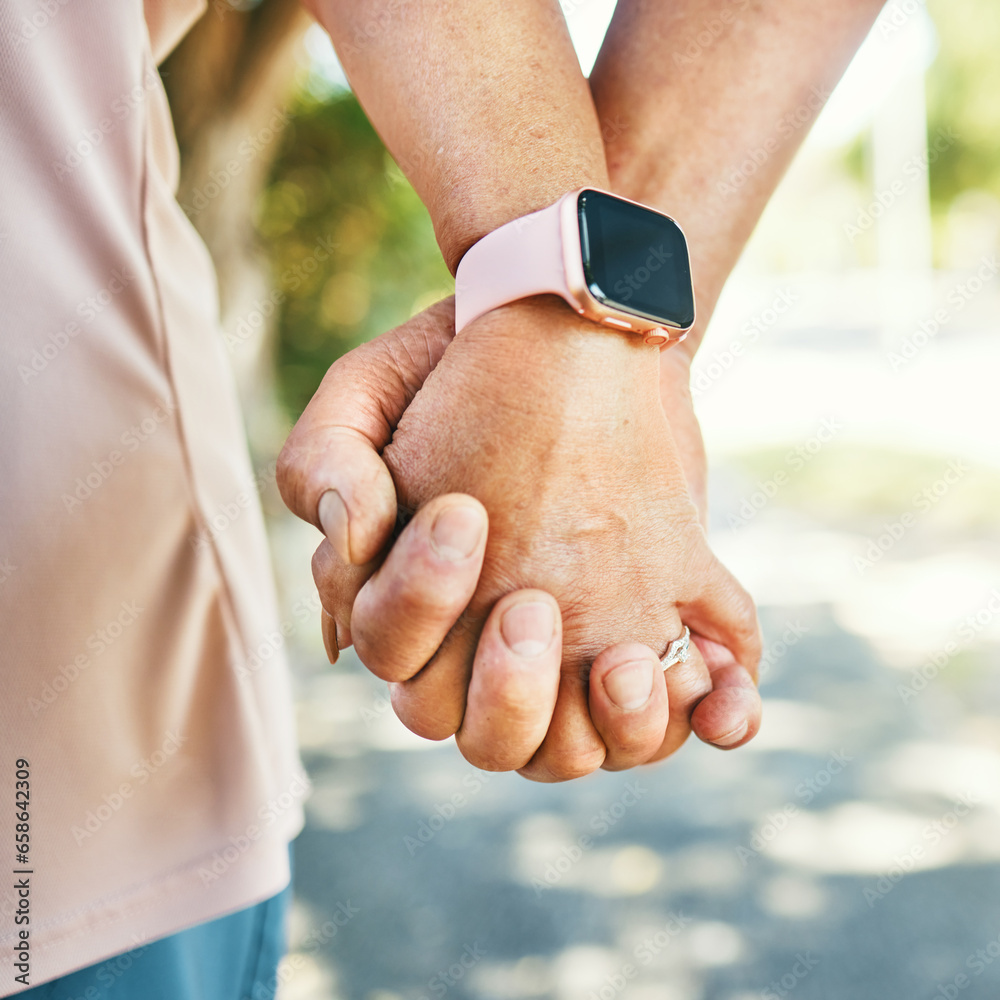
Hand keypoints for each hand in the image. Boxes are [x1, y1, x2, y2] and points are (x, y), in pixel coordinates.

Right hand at [278, 298, 761, 779]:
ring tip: (624, 659)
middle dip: (512, 694)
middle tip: (532, 606)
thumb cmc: (456, 363)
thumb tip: (350, 552)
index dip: (424, 609)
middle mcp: (495, 646)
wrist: (572, 331)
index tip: (465, 515)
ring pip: (589, 747)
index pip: (405, 672)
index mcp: (418, 613)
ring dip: (616, 726)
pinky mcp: (661, 616)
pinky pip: (694, 704)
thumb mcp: (368, 389)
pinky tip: (728, 701)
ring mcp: (583, 640)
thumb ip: (324, 467)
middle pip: (497, 742)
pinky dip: (718, 713)